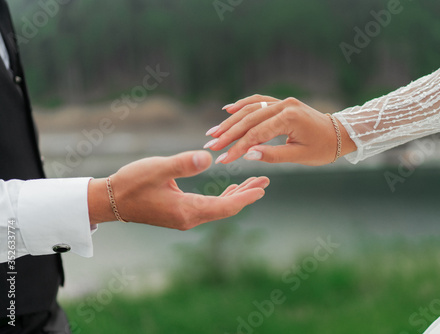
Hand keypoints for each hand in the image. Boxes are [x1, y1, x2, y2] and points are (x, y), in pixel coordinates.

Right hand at [88, 151, 268, 229]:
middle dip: (246, 195)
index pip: (225, 207)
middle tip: (265, 181)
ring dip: (236, 195)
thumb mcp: (158, 168)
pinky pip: (208, 207)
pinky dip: (222, 198)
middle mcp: (189, 218)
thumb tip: (209, 159)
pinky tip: (230, 189)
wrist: (110, 200)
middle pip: (226, 209)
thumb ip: (184, 164)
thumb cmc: (131, 183)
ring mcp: (184, 218)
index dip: (245, 197)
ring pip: (218, 208)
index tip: (262, 187)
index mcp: (187, 210)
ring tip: (254, 183)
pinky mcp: (180, 213)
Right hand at [204, 95, 356, 165]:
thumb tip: (248, 155)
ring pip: (251, 109)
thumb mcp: (299, 156)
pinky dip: (243, 105)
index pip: (256, 134)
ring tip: (214, 132)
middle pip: (249, 119)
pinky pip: (259, 101)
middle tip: (211, 145)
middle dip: (228, 134)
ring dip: (231, 121)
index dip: (238, 148)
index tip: (223, 159)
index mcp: (289, 118)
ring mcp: (283, 101)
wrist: (339, 134)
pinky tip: (228, 109)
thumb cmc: (323, 148)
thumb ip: (273, 155)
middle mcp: (284, 105)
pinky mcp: (282, 102)